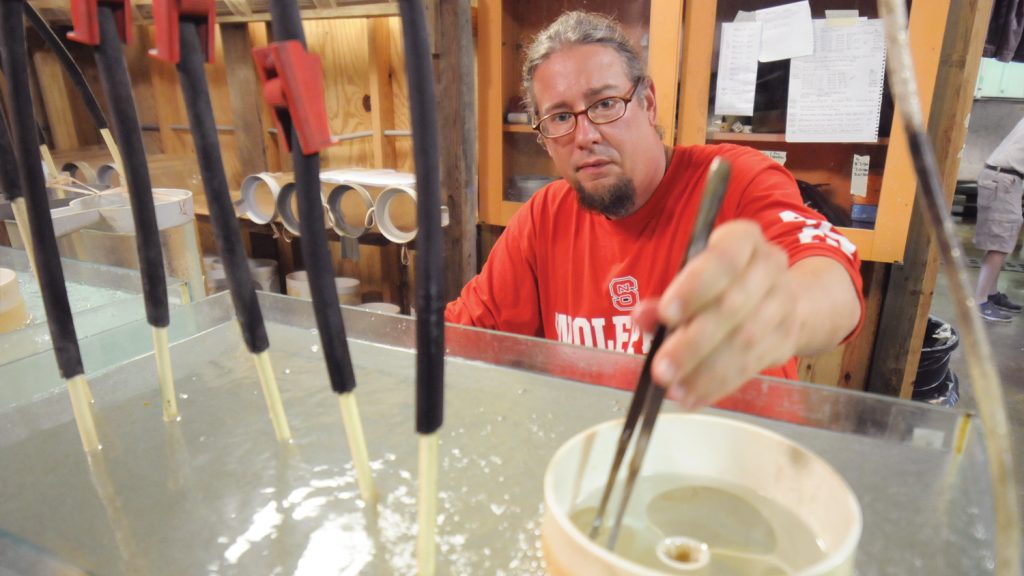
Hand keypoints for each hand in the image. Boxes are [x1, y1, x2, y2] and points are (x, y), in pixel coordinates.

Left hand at [633, 220, 800, 409]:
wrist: (779, 295)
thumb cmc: (722, 282)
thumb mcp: (693, 278)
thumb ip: (667, 299)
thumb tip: (642, 317)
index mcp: (743, 240)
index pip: (723, 260)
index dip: (694, 287)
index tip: (665, 314)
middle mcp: (769, 267)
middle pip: (733, 306)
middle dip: (693, 342)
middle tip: (661, 369)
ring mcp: (782, 304)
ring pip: (744, 341)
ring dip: (705, 371)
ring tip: (674, 389)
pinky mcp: (786, 338)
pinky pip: (752, 365)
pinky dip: (718, 385)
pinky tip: (693, 397)